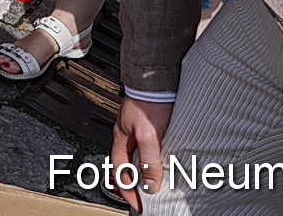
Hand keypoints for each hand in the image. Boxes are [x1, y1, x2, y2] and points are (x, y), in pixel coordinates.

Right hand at [111, 97, 172, 211]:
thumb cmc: (149, 102)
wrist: (156, 79)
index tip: (138, 204)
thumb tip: (149, 184)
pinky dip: (152, 160)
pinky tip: (162, 161)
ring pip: (137, 158)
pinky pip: (147, 149)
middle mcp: (126, 136)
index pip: (120, 173)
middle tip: (144, 198)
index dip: (128, 191)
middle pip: (126, 167)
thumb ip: (149, 160)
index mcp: (121, 140)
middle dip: (133, 184)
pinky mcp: (149, 125)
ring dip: (143, 172)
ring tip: (154, 184)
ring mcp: (136, 130)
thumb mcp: (148, 135)